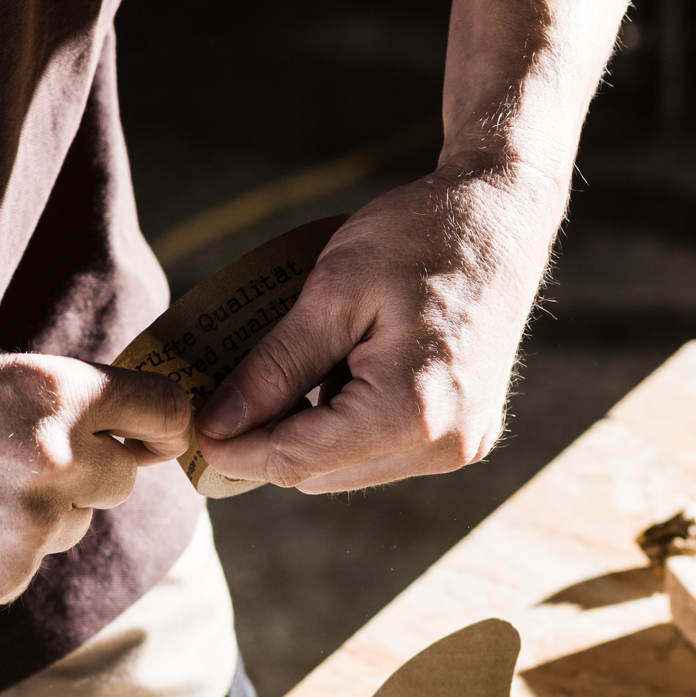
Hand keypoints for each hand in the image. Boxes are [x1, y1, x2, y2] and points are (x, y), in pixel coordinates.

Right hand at [0, 339, 192, 612]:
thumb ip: (65, 394)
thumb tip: (135, 424)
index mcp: (59, 393)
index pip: (167, 414)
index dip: (164, 425)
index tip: (156, 434)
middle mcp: (57, 461)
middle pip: (123, 478)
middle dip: (91, 468)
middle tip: (25, 457)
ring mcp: (30, 528)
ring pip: (76, 524)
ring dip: (45, 510)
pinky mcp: (2, 580)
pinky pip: (32, 563)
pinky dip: (4, 549)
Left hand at [191, 161, 560, 492]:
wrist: (502, 219)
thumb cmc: (419, 238)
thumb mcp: (332, 291)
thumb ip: (275, 368)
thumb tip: (219, 425)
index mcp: (409, 410)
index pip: (295, 460)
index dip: (233, 450)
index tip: (193, 428)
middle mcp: (442, 444)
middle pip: (319, 477)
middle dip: (270, 440)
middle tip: (235, 389)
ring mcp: (460, 446)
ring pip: (349, 472)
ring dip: (312, 435)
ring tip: (309, 366)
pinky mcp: (468, 437)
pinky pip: (385, 454)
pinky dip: (350, 427)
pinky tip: (350, 372)